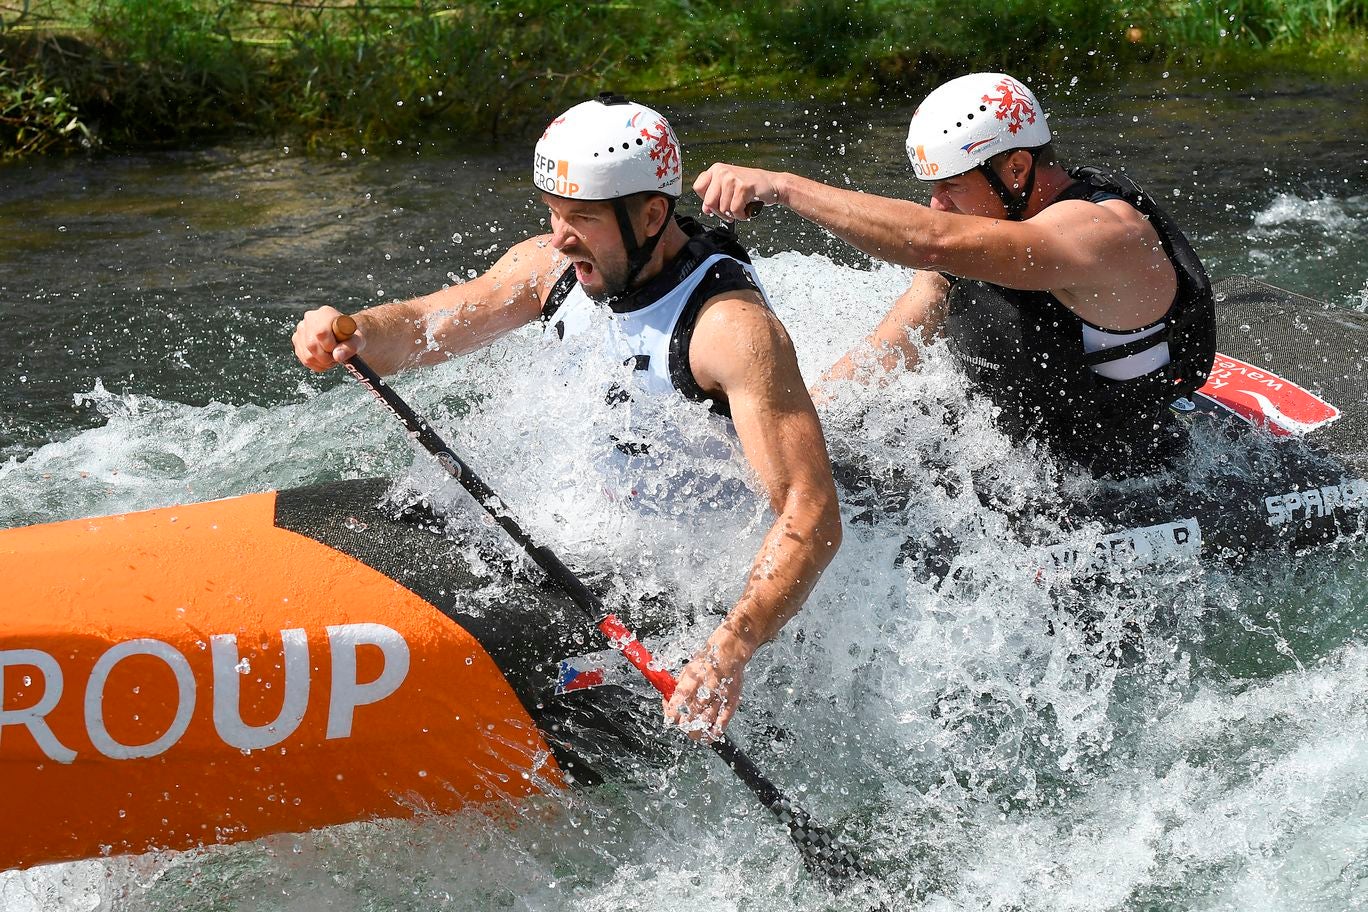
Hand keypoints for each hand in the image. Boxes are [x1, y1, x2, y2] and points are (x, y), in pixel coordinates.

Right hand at [293, 306, 363, 370]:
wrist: (344, 336)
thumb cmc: (351, 336)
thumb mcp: (358, 340)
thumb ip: (350, 347)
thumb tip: (337, 355)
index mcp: (325, 313)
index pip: (321, 332)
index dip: (330, 346)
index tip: (338, 348)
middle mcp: (309, 319)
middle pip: (312, 345)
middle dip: (327, 357)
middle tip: (337, 357)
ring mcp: (301, 330)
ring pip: (308, 356)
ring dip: (323, 363)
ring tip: (333, 357)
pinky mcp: (297, 341)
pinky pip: (305, 360)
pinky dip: (318, 365)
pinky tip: (325, 359)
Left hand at [663, 626, 754, 740]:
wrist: (731, 650)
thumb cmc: (709, 656)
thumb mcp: (688, 668)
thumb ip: (680, 685)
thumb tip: (671, 696)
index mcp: (690, 683)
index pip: (674, 709)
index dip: (668, 712)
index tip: (668, 707)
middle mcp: (704, 693)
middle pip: (687, 721)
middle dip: (681, 723)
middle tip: (681, 719)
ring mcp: (719, 700)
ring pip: (703, 726)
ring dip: (694, 730)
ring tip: (692, 728)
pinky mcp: (731, 703)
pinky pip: (721, 726)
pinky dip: (712, 734)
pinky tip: (707, 733)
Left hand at [693, 163, 781, 220]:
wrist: (773, 184)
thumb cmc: (752, 187)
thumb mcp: (729, 188)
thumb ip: (715, 196)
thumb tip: (705, 209)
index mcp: (716, 170)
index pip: (698, 188)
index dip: (706, 200)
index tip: (715, 203)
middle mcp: (722, 171)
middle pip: (709, 202)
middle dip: (720, 212)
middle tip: (730, 211)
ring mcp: (732, 178)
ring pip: (722, 208)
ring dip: (733, 214)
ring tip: (741, 207)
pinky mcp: (742, 187)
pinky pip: (734, 210)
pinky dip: (741, 215)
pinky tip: (747, 209)